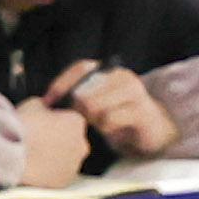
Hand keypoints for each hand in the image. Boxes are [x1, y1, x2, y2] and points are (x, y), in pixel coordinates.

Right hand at [10, 102, 93, 188]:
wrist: (8, 154)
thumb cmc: (19, 126)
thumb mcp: (31, 104)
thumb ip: (44, 105)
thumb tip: (44, 107)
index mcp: (76, 122)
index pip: (69, 120)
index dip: (53, 122)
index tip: (39, 125)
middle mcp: (81, 145)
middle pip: (71, 142)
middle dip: (57, 142)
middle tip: (35, 142)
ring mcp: (73, 166)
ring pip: (65, 160)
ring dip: (53, 158)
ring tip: (30, 157)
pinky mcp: (62, 182)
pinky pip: (57, 176)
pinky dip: (47, 173)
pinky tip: (32, 169)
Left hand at [54, 63, 172, 159]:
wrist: (152, 130)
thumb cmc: (117, 116)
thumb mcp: (95, 104)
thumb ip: (75, 97)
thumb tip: (46, 103)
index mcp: (109, 71)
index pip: (81, 68)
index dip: (61, 83)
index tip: (48, 102)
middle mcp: (122, 76)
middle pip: (83, 91)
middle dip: (77, 109)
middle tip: (84, 120)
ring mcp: (134, 92)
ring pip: (94, 105)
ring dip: (92, 120)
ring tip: (100, 124)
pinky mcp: (142, 111)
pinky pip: (110, 119)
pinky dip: (106, 128)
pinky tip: (112, 131)